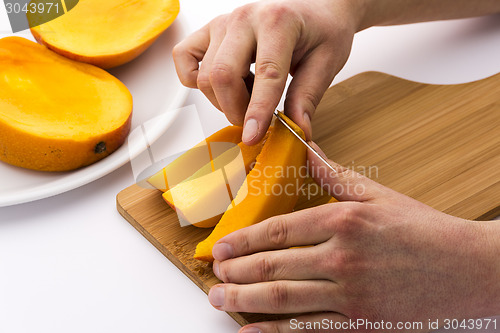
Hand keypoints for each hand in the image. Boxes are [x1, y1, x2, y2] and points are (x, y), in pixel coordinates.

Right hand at [173, 0, 361, 143]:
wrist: (314, 9)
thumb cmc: (321, 31)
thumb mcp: (326, 63)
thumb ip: (308, 97)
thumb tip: (297, 130)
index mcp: (279, 22)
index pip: (266, 74)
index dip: (258, 111)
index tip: (253, 136)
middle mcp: (245, 18)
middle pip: (222, 76)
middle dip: (236, 110)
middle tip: (254, 122)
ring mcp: (222, 23)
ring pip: (204, 75)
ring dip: (222, 99)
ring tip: (248, 94)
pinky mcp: (208, 30)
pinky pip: (183, 58)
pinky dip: (194, 79)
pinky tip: (222, 84)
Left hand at [207, 142, 499, 332]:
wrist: (470, 270)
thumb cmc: (424, 231)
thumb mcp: (379, 196)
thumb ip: (336, 175)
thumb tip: (308, 148)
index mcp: (345, 221)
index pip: (280, 231)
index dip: (245, 240)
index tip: (222, 247)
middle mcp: (344, 258)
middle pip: (274, 266)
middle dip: (237, 272)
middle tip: (213, 274)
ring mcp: (352, 295)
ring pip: (285, 299)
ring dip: (245, 301)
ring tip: (220, 299)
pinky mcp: (362, 324)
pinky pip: (310, 330)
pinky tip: (252, 332)